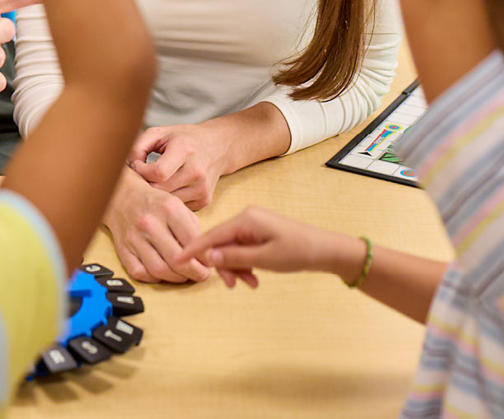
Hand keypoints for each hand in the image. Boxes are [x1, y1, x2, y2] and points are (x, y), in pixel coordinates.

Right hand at [104, 171, 210, 283]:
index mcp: (168, 208)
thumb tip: (206, 256)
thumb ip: (193, 229)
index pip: (192, 241)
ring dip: (177, 278)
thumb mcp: (178, 205)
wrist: (122, 195)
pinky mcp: (122, 249)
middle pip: (177, 260)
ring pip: (159, 270)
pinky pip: (141, 273)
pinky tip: (164, 272)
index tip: (211, 262)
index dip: (206, 257)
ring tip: (185, 275)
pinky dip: (156, 278)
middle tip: (202, 274)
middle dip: (195, 273)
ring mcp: (134, 237)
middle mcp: (150, 223)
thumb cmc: (155, 203)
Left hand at [128, 122, 226, 210]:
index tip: (138, 165)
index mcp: (185, 149)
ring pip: (168, 202)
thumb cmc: (183, 138)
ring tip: (152, 183)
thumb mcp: (159, 133)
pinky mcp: (205, 200)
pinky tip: (167, 189)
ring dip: (156, 195)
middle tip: (140, 178)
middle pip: (160, 190)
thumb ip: (139, 147)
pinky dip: (169, 200)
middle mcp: (196, 171)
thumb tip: (129, 168)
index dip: (142, 172)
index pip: (158, 172)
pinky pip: (178, 207)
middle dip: (145, 185)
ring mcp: (202, 188)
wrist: (217, 146)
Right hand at [176, 205, 353, 289]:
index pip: (212, 235)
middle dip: (225, 265)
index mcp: (246, 219)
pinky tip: (254, 277)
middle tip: (234, 286)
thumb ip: (235, 258)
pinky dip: (245, 263)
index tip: (178, 258)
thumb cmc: (298, 251)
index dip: (195, 248)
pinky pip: (243, 248)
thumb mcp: (264, 259)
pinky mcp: (259, 232)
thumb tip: (209, 257)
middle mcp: (247, 217)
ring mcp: (253, 224)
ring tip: (249, 283)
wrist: (325, 249)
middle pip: (221, 243)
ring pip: (232, 248)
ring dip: (236, 267)